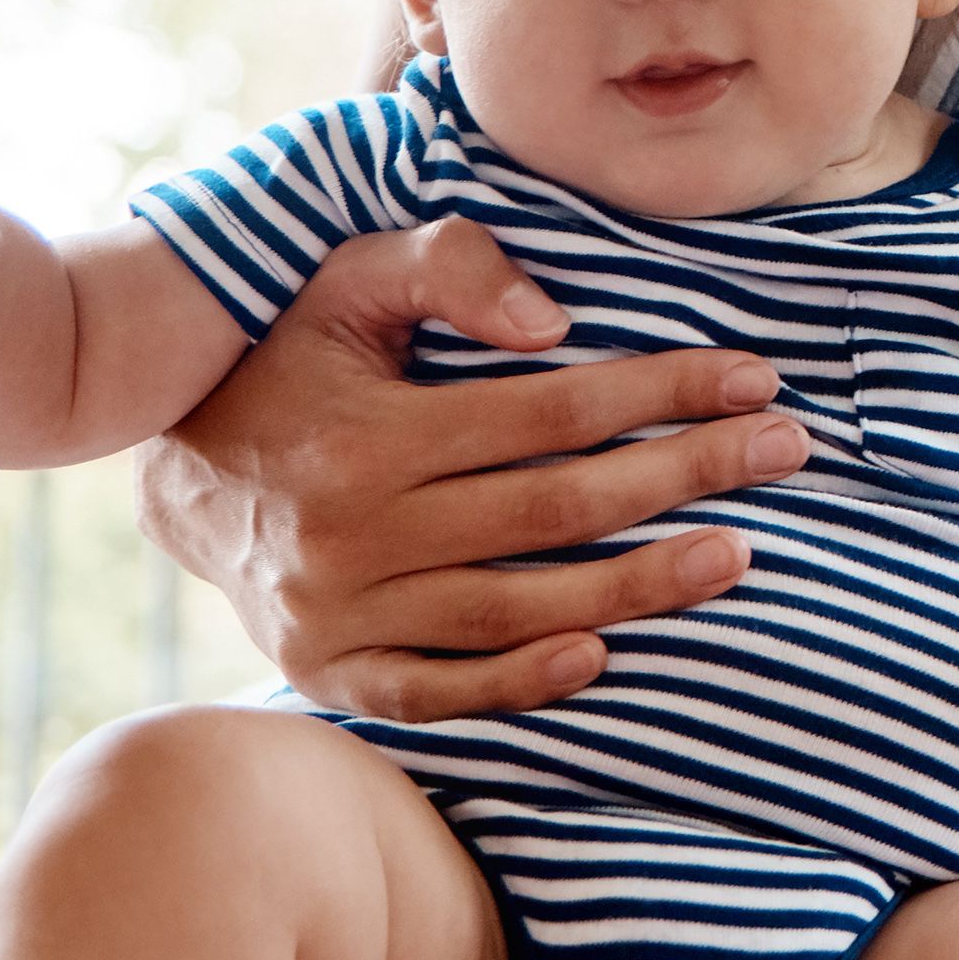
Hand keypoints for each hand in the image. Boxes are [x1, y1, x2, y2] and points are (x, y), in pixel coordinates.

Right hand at [139, 216, 809, 720]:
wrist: (174, 474)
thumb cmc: (289, 359)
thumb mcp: (346, 282)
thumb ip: (447, 267)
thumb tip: (554, 320)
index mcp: (363, 434)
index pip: (549, 414)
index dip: (660, 394)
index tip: (752, 380)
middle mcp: (349, 532)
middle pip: (553, 510)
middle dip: (684, 475)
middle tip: (784, 450)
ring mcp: (337, 613)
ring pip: (512, 607)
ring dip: (635, 588)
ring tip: (735, 555)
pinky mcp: (331, 670)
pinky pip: (436, 692)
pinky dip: (518, 682)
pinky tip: (604, 657)